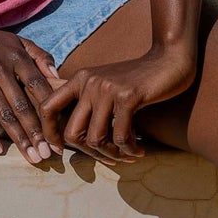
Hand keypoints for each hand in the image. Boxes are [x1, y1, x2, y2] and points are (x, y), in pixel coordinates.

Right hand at [0, 17, 63, 163]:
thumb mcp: (16, 40)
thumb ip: (40, 55)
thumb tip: (58, 76)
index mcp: (18, 58)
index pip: (40, 89)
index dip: (52, 113)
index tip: (60, 135)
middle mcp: (2, 69)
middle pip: (25, 107)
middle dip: (38, 133)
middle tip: (48, 156)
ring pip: (4, 113)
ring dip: (19, 138)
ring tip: (30, 157)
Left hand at [41, 45, 195, 164]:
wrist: (170, 59)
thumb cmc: (138, 80)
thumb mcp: (106, 85)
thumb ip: (89, 103)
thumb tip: (71, 135)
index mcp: (79, 79)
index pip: (48, 108)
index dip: (49, 133)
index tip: (59, 151)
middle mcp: (88, 82)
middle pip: (72, 133)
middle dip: (89, 154)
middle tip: (108, 158)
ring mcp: (107, 89)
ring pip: (95, 139)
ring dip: (112, 155)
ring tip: (126, 156)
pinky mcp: (128, 97)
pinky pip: (120, 136)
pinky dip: (129, 150)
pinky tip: (139, 151)